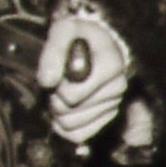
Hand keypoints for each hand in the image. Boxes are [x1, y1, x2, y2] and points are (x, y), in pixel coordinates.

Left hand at [42, 11, 132, 143]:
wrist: (96, 42)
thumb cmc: (79, 35)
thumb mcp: (64, 30)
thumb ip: (54, 51)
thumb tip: (47, 81)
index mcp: (111, 66)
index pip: (72, 95)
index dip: (56, 85)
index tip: (58, 71)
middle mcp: (118, 88)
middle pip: (70, 112)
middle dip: (55, 99)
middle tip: (57, 83)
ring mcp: (114, 105)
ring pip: (72, 126)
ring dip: (58, 113)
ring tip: (61, 93)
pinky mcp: (107, 118)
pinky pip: (78, 136)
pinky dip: (65, 126)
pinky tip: (64, 110)